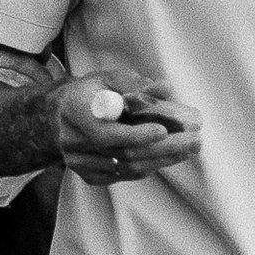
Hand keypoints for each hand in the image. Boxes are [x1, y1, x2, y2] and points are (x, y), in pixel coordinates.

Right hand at [51, 70, 202, 181]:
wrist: (61, 116)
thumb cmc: (91, 93)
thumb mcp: (107, 78)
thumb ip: (134, 84)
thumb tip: (166, 89)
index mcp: (74, 110)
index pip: (105, 132)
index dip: (134, 134)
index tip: (163, 130)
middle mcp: (73, 141)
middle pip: (122, 153)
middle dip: (162, 148)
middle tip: (193, 140)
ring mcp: (79, 163)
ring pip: (127, 168)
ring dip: (162, 159)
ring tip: (190, 147)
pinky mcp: (89, 176)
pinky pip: (125, 175)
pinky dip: (150, 165)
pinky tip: (169, 156)